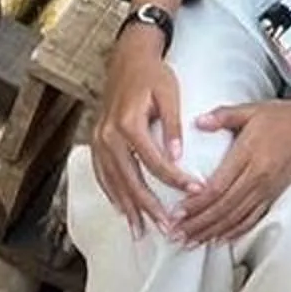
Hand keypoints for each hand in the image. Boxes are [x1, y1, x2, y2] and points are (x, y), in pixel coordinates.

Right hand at [91, 29, 189, 233]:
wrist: (126, 60)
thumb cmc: (152, 75)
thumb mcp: (169, 94)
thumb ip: (172, 126)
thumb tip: (177, 156)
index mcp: (128, 123)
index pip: (153, 161)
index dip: (175, 179)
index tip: (194, 192)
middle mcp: (108, 136)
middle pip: (130, 179)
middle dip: (148, 207)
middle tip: (167, 228)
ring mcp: (98, 141)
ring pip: (113, 182)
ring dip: (128, 208)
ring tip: (143, 231)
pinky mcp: (96, 142)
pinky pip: (102, 175)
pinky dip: (113, 195)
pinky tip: (123, 211)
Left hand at [175, 91, 290, 247]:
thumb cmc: (284, 116)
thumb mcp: (252, 109)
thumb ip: (223, 115)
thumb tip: (198, 122)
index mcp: (249, 154)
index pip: (217, 186)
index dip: (196, 203)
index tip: (177, 213)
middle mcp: (258, 176)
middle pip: (223, 208)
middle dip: (197, 224)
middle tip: (175, 235)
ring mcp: (267, 189)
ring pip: (236, 217)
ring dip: (211, 232)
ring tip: (190, 242)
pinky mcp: (274, 195)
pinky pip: (253, 218)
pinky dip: (235, 231)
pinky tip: (220, 239)